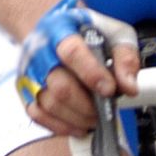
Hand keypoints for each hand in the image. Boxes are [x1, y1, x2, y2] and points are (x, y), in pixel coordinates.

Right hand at [15, 0, 140, 136]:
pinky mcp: (26, 91)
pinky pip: (38, 115)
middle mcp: (40, 51)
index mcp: (61, 29)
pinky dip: (61, 126)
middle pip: (60, 86)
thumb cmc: (85, 32)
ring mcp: (30, 73)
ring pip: (49, 104)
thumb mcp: (113, 34)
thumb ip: (125, 57)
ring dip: (77, 118)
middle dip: (87, 105)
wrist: (53, 29)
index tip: (110, 89)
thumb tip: (130, 86)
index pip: (72, 53)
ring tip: (94, 118)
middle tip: (104, 110)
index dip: (92, 74)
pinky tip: (78, 125)